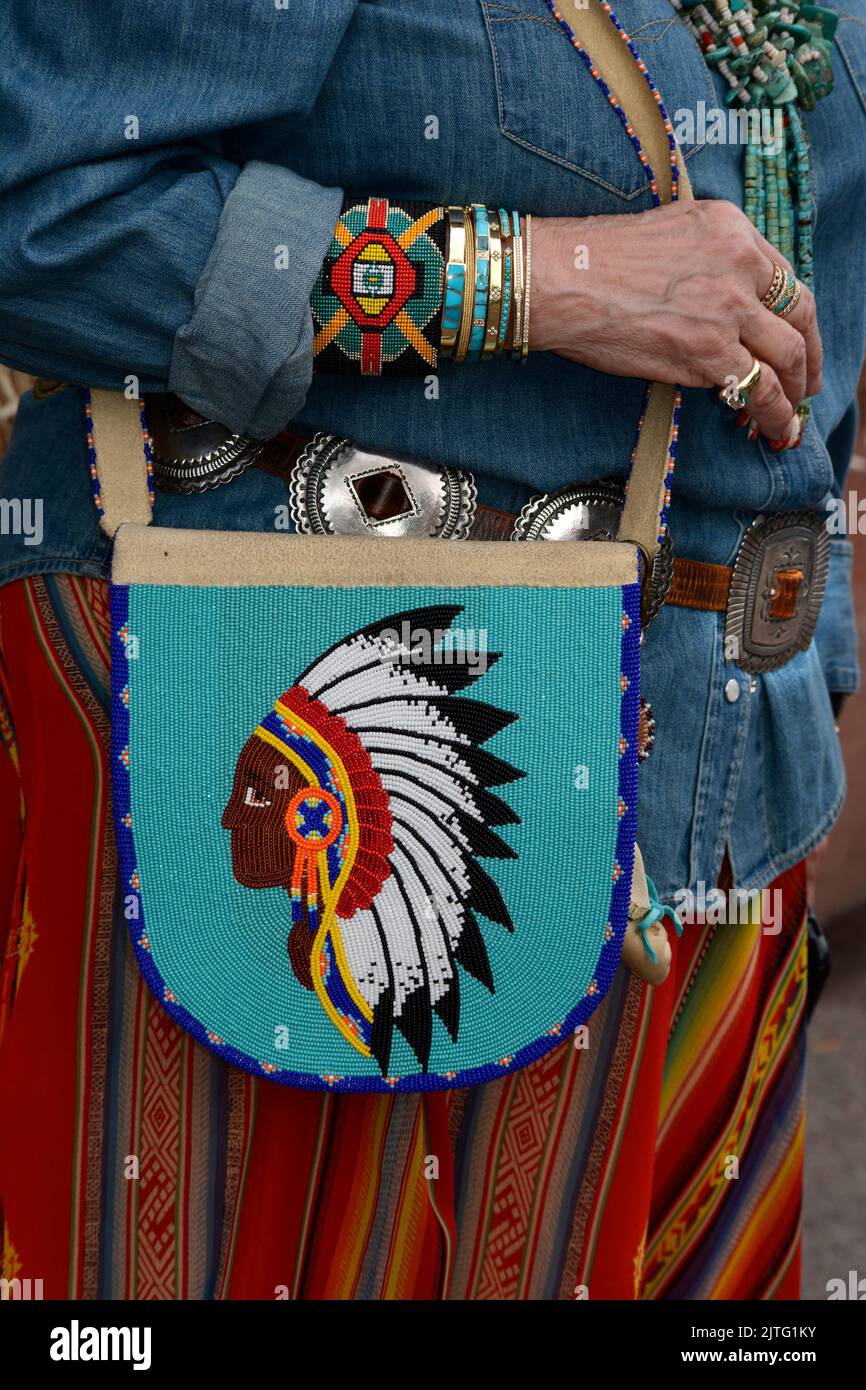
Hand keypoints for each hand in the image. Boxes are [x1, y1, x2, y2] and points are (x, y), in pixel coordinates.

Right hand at [530, 199, 822, 443]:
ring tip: (792, 414)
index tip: (794, 334)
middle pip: (799, 313)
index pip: (783, 276)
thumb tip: (714, 303)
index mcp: (730, 228)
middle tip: (806, 380)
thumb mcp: (668, 233)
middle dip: (809, 354)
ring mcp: (729, 309)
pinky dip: (776, 414)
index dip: (794, 314)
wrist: (561, 280)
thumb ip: (704, 259)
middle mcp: (740, 264)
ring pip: (788, 356)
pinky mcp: (709, 352)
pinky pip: (760, 389)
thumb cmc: (592, 260)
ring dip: (796, 390)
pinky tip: (774, 428)